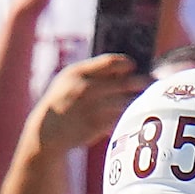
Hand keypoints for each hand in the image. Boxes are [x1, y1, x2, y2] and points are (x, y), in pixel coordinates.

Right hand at [32, 52, 149, 155]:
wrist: (46, 131)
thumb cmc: (62, 101)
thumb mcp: (69, 80)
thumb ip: (93, 72)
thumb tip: (126, 68)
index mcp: (77, 73)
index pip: (112, 62)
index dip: (126, 64)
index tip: (132, 67)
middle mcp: (85, 89)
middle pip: (125, 82)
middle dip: (141, 82)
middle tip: (148, 83)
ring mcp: (91, 108)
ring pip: (126, 101)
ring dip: (137, 100)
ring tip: (141, 99)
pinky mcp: (96, 125)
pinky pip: (120, 117)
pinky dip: (127, 116)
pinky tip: (128, 115)